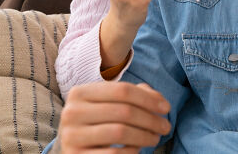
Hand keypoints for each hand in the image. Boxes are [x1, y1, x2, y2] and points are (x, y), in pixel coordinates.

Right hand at [56, 82, 170, 152]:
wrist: (72, 148)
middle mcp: (71, 112)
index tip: (167, 108)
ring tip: (155, 138)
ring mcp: (71, 136)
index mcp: (80, 92)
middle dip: (151, 119)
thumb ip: (137, 95)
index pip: (122, 90)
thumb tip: (160, 101)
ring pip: (120, 132)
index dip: (149, 99)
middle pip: (124, 111)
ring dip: (145, 136)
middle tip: (166, 127)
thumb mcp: (112, 103)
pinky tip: (138, 149)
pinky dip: (132, 151)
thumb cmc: (98, 121)